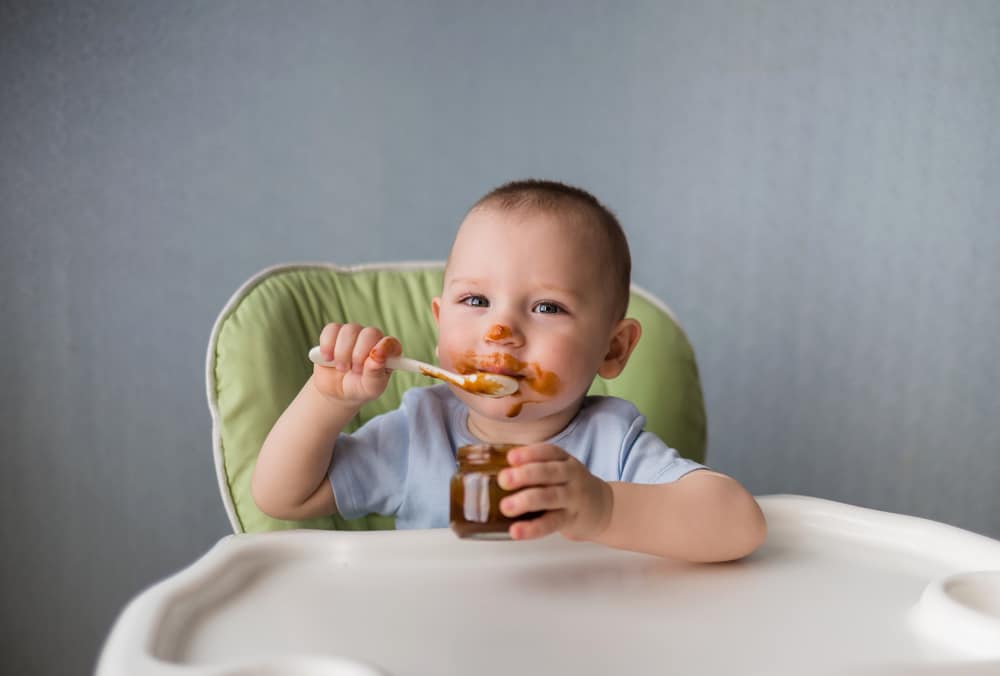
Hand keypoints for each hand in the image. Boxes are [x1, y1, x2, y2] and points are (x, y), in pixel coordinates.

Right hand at [311, 323, 401, 405]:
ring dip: (342, 352)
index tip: (374, 359)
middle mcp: (373, 339)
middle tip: (355, 371)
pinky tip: (328, 358)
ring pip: (349, 330)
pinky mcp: (335, 333)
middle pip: (369, 333)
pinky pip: (331, 329)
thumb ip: (375, 374)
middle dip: (359, 354)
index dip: (383, 348)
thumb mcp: (370, 388)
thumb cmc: (360, 388)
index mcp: (388, 352)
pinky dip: (328, 345)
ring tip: (342, 368)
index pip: (390, 342)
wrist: (337, 391)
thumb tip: (377, 358)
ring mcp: (354, 334)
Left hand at [497, 444, 612, 541]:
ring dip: (527, 501)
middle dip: (525, 475)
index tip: (511, 457)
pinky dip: (533, 528)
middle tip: (504, 479)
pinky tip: (517, 531)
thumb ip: (531, 467)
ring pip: (550, 497)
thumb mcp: (557, 469)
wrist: (601, 508)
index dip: (529, 453)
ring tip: (506, 507)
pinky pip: (551, 523)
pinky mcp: (570, 519)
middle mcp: (571, 476)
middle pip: (549, 473)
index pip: (548, 452)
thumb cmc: (568, 485)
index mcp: (564, 460)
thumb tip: (487, 468)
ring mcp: (572, 498)